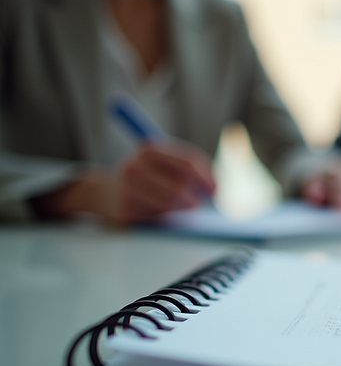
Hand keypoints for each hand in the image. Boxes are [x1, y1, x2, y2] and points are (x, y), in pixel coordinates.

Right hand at [32, 142, 214, 223]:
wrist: (100, 191)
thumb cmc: (141, 176)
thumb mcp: (159, 163)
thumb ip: (186, 168)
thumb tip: (216, 187)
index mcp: (149, 149)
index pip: (188, 160)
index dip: (207, 176)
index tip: (216, 188)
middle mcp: (136, 166)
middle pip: (180, 186)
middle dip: (195, 198)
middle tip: (198, 204)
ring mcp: (127, 188)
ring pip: (170, 204)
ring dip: (181, 208)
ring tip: (179, 206)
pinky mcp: (124, 209)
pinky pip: (157, 216)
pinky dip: (164, 215)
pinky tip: (155, 210)